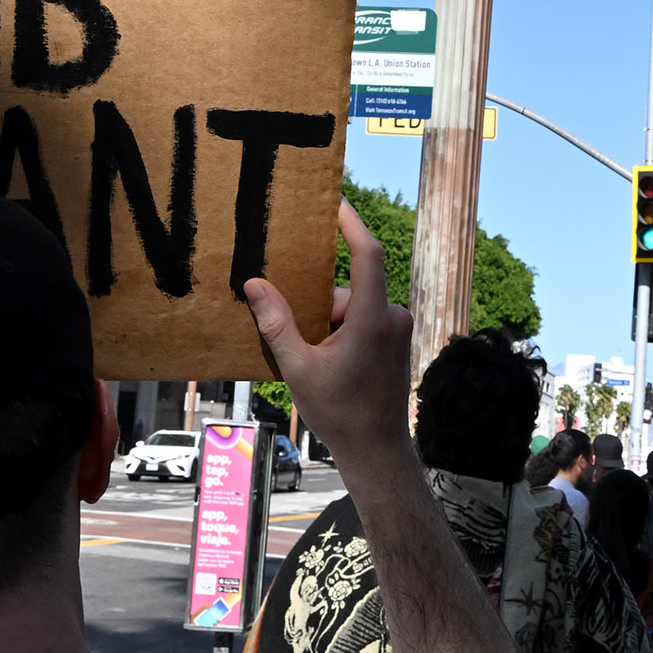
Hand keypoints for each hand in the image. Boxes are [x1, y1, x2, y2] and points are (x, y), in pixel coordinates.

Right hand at [240, 203, 410, 476]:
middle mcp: (392, 318)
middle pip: (347, 291)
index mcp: (371, 319)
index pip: (367, 254)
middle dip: (317, 308)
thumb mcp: (297, 369)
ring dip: (328, 325)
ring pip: (354, 308)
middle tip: (297, 338)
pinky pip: (364, 321)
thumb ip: (276, 323)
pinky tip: (327, 363)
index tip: (335, 201)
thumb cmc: (340, 413)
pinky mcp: (398, 342)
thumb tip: (254, 284)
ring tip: (313, 362)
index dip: (352, 223)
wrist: (377, 451)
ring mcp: (398, 330)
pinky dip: (341, 332)